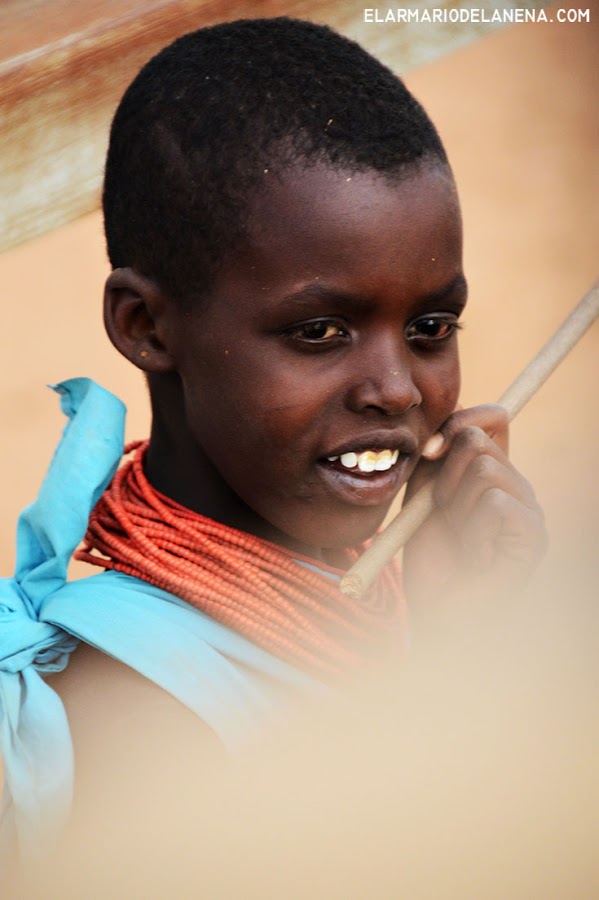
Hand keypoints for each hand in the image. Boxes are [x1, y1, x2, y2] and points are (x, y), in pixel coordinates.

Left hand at [402, 404, 547, 612]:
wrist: (437, 611)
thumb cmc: (431, 558)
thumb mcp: (422, 495)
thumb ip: (433, 456)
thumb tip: (446, 424)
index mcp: (493, 472)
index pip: (492, 416)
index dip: (458, 422)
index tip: (428, 452)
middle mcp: (517, 485)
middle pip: (479, 439)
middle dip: (444, 477)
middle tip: (443, 514)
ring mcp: (530, 509)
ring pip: (486, 469)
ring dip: (456, 506)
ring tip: (460, 537)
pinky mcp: (534, 536)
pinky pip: (496, 503)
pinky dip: (472, 530)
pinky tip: (475, 555)